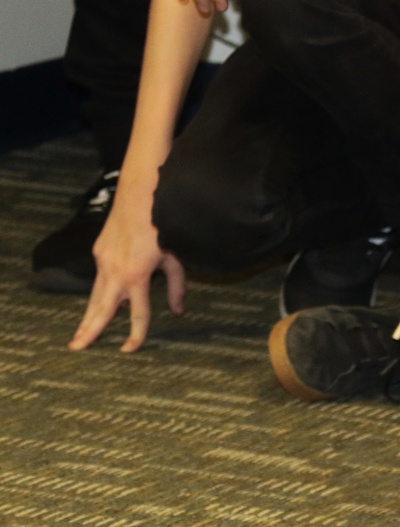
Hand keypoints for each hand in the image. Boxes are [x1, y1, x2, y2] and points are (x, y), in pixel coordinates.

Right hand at [68, 198, 184, 352]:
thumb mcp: (175, 256)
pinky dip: (99, 290)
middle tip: (76, 348)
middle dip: (89, 331)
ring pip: (94, 294)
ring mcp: (103, 260)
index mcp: (137, 276)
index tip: (129, 350)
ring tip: (79, 334)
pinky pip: (99, 276)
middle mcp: (116, 272)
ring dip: (88, 315)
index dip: (135, 334)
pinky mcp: (98, 250)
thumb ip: (177, 285)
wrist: (141, 195)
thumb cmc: (163, 224)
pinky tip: (99, 300)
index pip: (138, 313)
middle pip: (101, 309)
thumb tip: (178, 310)